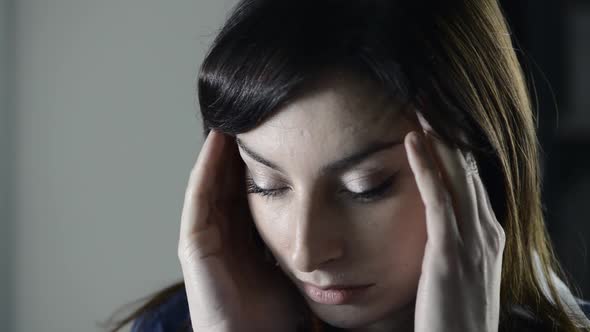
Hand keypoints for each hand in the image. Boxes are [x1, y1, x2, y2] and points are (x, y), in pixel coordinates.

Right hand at [178, 130, 303, 331]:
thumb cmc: (275, 317)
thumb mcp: (292, 267)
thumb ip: (301, 241)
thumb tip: (331, 217)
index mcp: (246, 241)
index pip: (253, 192)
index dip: (262, 162)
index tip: (278, 133)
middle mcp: (223, 235)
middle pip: (231, 182)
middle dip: (241, 150)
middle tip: (256, 116)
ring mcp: (205, 237)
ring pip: (213, 182)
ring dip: (221, 150)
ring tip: (235, 117)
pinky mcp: (193, 243)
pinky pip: (199, 196)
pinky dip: (206, 167)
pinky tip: (217, 140)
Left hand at [406, 113, 504, 331]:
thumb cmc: (455, 313)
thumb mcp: (461, 271)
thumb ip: (454, 242)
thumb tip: (438, 219)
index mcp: (488, 234)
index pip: (471, 178)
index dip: (454, 146)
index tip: (436, 119)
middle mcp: (486, 231)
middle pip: (467, 168)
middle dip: (448, 131)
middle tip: (428, 98)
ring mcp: (471, 241)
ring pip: (456, 174)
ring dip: (437, 136)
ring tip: (420, 104)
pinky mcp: (449, 252)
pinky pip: (438, 199)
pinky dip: (426, 166)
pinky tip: (413, 141)